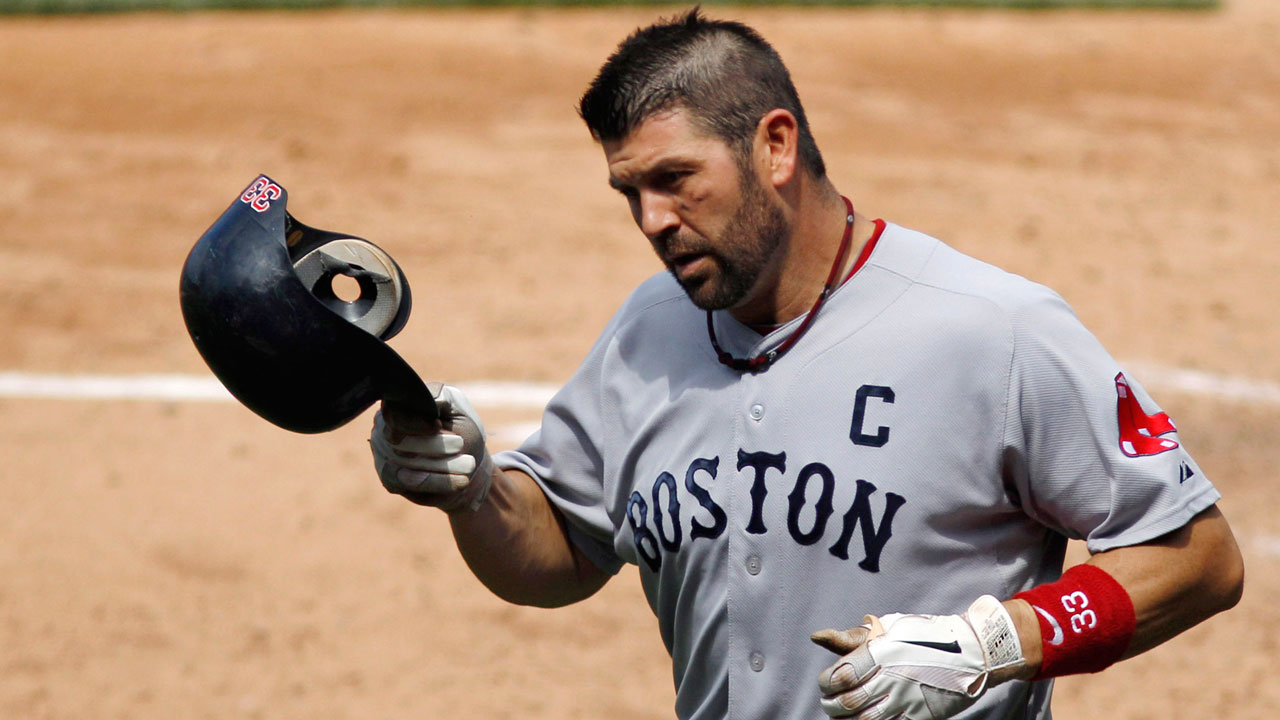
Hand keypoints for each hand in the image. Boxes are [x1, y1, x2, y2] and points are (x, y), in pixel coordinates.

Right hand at [370, 383, 494, 513]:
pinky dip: (438, 481)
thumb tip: (428, 397)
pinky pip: (410, 482)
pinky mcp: (391, 479)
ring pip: (406, 463)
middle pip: (398, 440)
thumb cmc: (462, 431)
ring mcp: (383, 454)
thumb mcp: (458, 409)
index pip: (393, 413)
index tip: (437, 426)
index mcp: (398, 405)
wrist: (471, 464)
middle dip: (433, 444)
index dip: (414, 422)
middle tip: (460, 445)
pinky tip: (461, 480)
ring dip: (442, 465)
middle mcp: (384, 428)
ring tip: (469, 464)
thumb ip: (441, 397)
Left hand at [811, 596, 1025, 719]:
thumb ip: (852, 638)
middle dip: (831, 705)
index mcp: (880, 653)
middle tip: (830, 702)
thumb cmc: (926, 636)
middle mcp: (890, 678)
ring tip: (845, 714)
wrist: (971, 653)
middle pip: (848, 703)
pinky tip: (868, 719)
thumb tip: (816, 636)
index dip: (826, 683)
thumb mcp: (889, 628)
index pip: (840, 676)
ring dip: (848, 719)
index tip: (826, 682)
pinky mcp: (918, 716)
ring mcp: (905, 700)